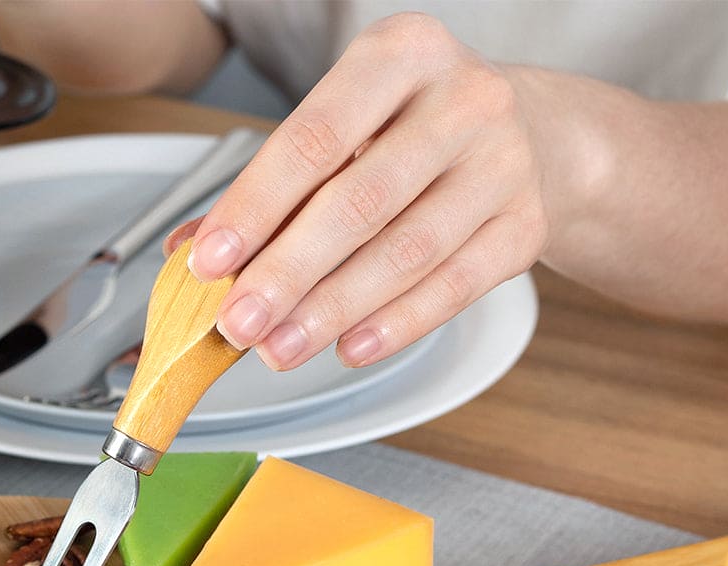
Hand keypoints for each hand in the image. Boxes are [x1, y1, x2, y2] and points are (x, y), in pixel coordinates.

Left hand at [170, 13, 550, 369]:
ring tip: (280, 349)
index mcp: (402, 54)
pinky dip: (395, 325)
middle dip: (288, 273)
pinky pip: (454, 288)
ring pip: (406, 253)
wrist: (534, 134)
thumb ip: (273, 188)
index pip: (315, 139)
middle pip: (360, 202)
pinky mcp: (525, 226)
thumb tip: (192, 251)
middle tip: (240, 323)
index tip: (209, 260)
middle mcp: (462, 100)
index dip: (256, 207)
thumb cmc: (417, 129)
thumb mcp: (348, 127)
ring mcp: (503, 164)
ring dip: (333, 311)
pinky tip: (348, 347)